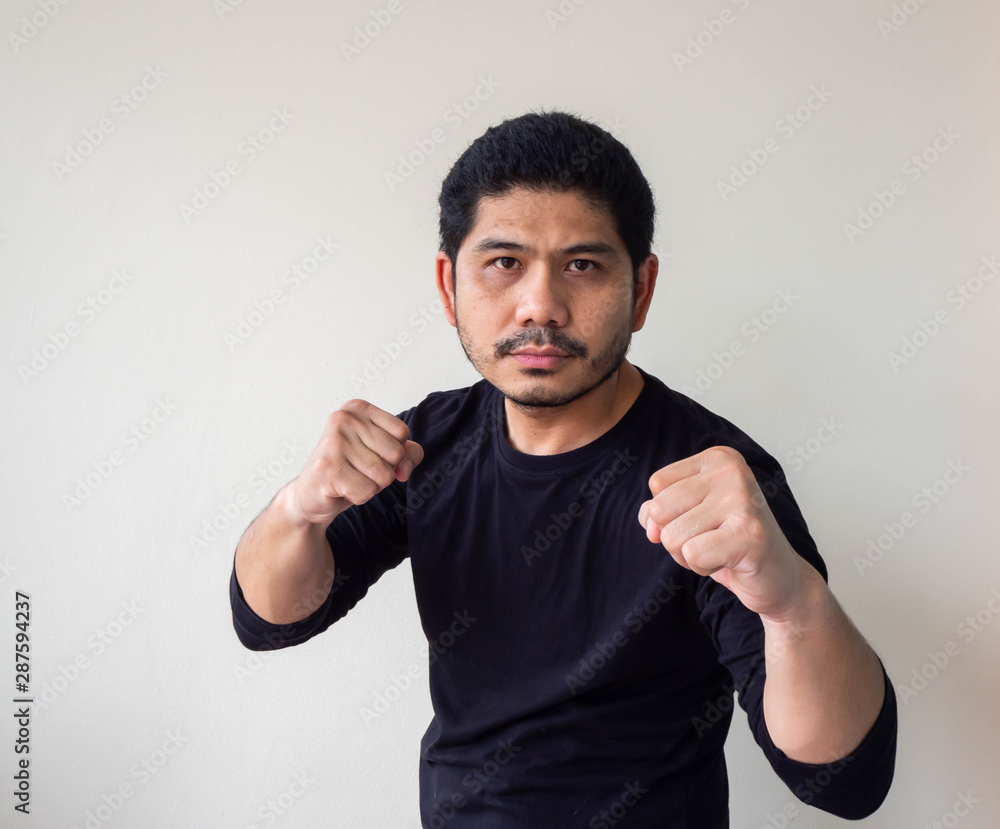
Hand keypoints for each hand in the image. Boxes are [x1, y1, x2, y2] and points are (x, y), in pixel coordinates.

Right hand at [286, 399, 422, 525]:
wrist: (311, 494)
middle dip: (383, 471)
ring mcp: (334, 442)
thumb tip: (403, 470)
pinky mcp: (328, 468)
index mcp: (358, 408)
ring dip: (371, 485)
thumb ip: (409, 454)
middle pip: (396, 454)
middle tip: (357, 469)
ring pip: (383, 475)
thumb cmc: (350, 469)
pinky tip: (341, 488)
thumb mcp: (384, 454)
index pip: (401, 432)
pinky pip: (367, 491)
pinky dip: (359, 497)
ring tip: (350, 478)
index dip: (393, 452)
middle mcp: (343, 419)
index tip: (368, 453)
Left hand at [636, 445, 808, 620]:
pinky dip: (702, 568)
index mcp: (719, 457)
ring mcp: (743, 501)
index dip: (668, 513)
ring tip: (720, 550)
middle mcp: (732, 471)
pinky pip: (692, 555)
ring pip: (672, 536)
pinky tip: (729, 562)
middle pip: (660, 509)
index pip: (657, 484)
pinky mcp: (749, 535)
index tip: (702, 519)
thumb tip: (650, 525)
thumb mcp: (689, 514)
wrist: (778, 577)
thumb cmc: (728, 542)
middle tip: (710, 540)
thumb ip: (658, 511)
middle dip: (675, 537)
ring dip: (688, 555)